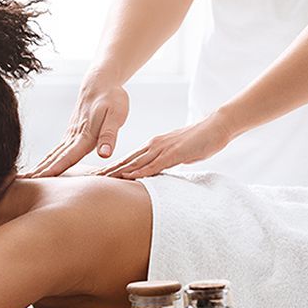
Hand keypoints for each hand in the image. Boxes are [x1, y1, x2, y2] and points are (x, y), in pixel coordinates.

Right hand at [20, 74, 128, 177]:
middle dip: (39, 171)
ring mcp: (70, 135)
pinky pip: (56, 151)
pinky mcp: (70, 134)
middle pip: (54, 158)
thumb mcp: (116, 115)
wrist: (100, 82)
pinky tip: (41, 167)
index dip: (54, 170)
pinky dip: (46, 160)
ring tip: (25, 178)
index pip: (67, 157)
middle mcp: (74, 137)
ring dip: (40, 166)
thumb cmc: (111, 97)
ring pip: (52, 154)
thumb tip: (105, 154)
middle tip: (20, 183)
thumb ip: (109, 135)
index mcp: (85, 136)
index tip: (39, 180)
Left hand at [95, 113, 233, 178]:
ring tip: (102, 180)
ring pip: (135, 163)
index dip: (112, 168)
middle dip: (108, 171)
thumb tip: (158, 172)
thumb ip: (165, 162)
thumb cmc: (199, 141)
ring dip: (118, 172)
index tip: (98, 176)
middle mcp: (153, 145)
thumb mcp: (177, 154)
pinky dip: (140, 171)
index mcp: (153, 146)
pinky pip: (154, 164)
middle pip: (126, 161)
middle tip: (90, 180)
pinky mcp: (174, 153)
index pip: (128, 159)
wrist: (217, 126)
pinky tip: (128, 176)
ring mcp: (162, 148)